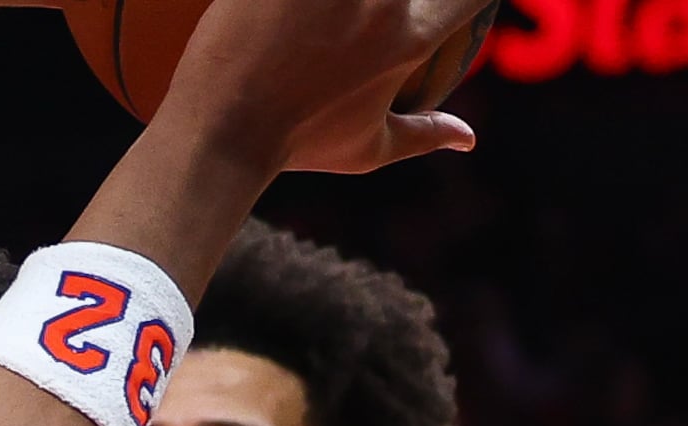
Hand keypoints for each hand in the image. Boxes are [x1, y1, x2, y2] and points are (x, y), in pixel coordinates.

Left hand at [148, 0, 488, 175]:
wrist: (219, 132)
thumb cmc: (292, 145)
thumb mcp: (365, 149)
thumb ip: (422, 134)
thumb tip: (467, 139)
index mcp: (411, 38)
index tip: (440, 6)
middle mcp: (384, 1)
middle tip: (369, 11)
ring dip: (344, 0)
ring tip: (324, 11)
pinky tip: (291, 4)